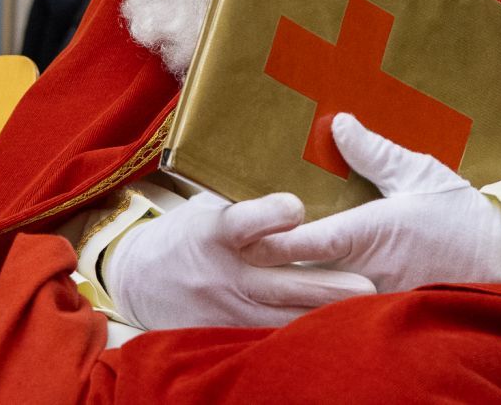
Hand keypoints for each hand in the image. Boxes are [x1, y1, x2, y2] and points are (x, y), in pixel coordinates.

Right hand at [105, 190, 373, 330]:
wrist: (135, 280)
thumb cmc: (184, 233)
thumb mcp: (206, 206)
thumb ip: (247, 198)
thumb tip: (292, 165)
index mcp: (216, 230)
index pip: (245, 221)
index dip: (270, 214)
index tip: (297, 207)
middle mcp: (223, 271)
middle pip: (279, 281)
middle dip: (324, 285)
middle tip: (366, 285)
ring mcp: (225, 306)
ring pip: (280, 317)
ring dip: (321, 316)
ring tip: (362, 313)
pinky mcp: (224, 330)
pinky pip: (267, 335)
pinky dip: (298, 333)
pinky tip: (331, 331)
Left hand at [246, 113, 500, 294]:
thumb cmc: (461, 213)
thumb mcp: (420, 172)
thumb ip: (375, 153)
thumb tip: (338, 124)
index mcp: (374, 232)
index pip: (315, 242)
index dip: (277, 242)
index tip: (246, 237)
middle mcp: (371, 272)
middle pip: (307, 279)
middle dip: (272, 272)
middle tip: (236, 258)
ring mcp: (377, 299)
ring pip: (323, 300)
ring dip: (293, 292)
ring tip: (257, 280)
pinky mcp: (386, 314)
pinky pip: (344, 312)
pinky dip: (321, 304)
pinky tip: (301, 296)